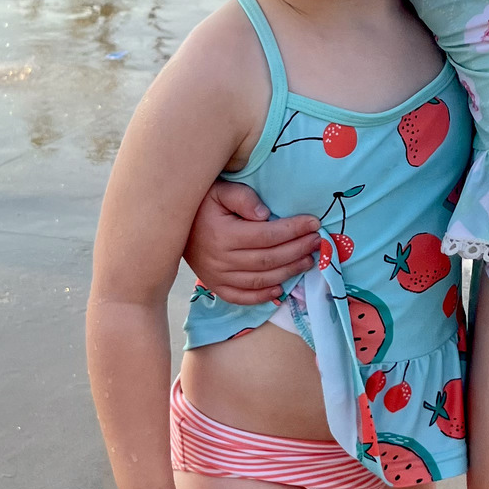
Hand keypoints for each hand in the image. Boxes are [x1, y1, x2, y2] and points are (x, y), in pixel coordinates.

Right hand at [185, 180, 319, 305]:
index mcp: (223, 234)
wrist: (171, 225)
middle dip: (297, 250)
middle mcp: (221, 259)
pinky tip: (280, 289)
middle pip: (269, 259)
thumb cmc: (201, 204)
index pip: (267, 235)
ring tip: (308, 260)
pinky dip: (262, 297)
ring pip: (260, 280)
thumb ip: (242, 197)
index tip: (313, 223)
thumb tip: (265, 214)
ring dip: (288, 272)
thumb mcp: (219, 190)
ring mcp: (217, 276)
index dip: (293, 230)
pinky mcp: (215, 286)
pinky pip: (241, 297)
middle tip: (317, 241)